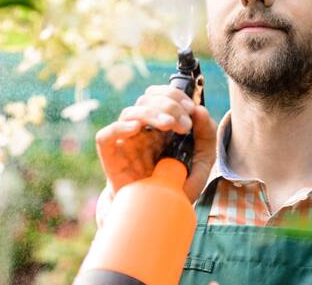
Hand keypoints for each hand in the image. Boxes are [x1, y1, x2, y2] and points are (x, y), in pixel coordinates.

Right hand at [95, 84, 217, 202]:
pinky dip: (118, 128)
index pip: (160, 95)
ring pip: (130, 112)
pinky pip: (106, 136)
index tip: (191, 110)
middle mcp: (142, 130)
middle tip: (185, 125)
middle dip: (169, 105)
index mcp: (160, 125)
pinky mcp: (112, 158)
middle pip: (146, 100)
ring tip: (170, 125)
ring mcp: (126, 142)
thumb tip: (200, 110)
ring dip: (151, 113)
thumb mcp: (201, 162)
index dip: (175, 95)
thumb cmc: (176, 186)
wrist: (156, 216)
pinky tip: (135, 128)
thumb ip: (206, 136)